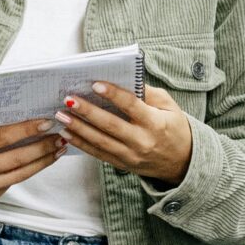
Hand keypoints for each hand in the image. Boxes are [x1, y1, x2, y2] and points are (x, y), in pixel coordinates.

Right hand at [0, 117, 61, 206]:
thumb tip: (24, 118)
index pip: (2, 138)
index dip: (26, 130)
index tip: (47, 122)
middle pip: (17, 158)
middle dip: (42, 146)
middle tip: (61, 135)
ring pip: (21, 173)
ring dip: (43, 160)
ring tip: (59, 147)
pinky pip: (14, 181)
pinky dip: (31, 169)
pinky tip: (44, 160)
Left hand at [55, 82, 193, 183]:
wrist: (183, 161)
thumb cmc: (174, 127)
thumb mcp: (169, 106)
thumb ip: (148, 93)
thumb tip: (124, 79)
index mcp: (155, 123)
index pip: (132, 106)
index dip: (114, 95)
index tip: (95, 84)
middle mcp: (142, 141)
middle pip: (111, 125)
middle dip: (88, 112)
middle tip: (68, 100)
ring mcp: (131, 156)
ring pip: (101, 142)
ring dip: (78, 129)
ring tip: (61, 116)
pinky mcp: (123, 164)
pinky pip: (99, 154)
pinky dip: (81, 144)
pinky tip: (67, 133)